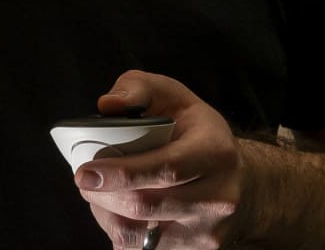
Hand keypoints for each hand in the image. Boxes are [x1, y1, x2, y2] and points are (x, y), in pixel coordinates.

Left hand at [76, 71, 244, 249]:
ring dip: (107, 213)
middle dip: (103, 194)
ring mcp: (208, 232)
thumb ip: (138, 88)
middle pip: (147, 205)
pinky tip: (116, 210)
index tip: (85, 172)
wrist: (240, 183)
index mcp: (216, 153)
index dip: (121, 172)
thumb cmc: (196, 133)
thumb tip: (108, 105)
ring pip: (140, 235)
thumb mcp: (174, 96)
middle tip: (84, 179)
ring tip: (98, 193)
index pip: (167, 168)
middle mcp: (218, 198)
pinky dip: (119, 231)